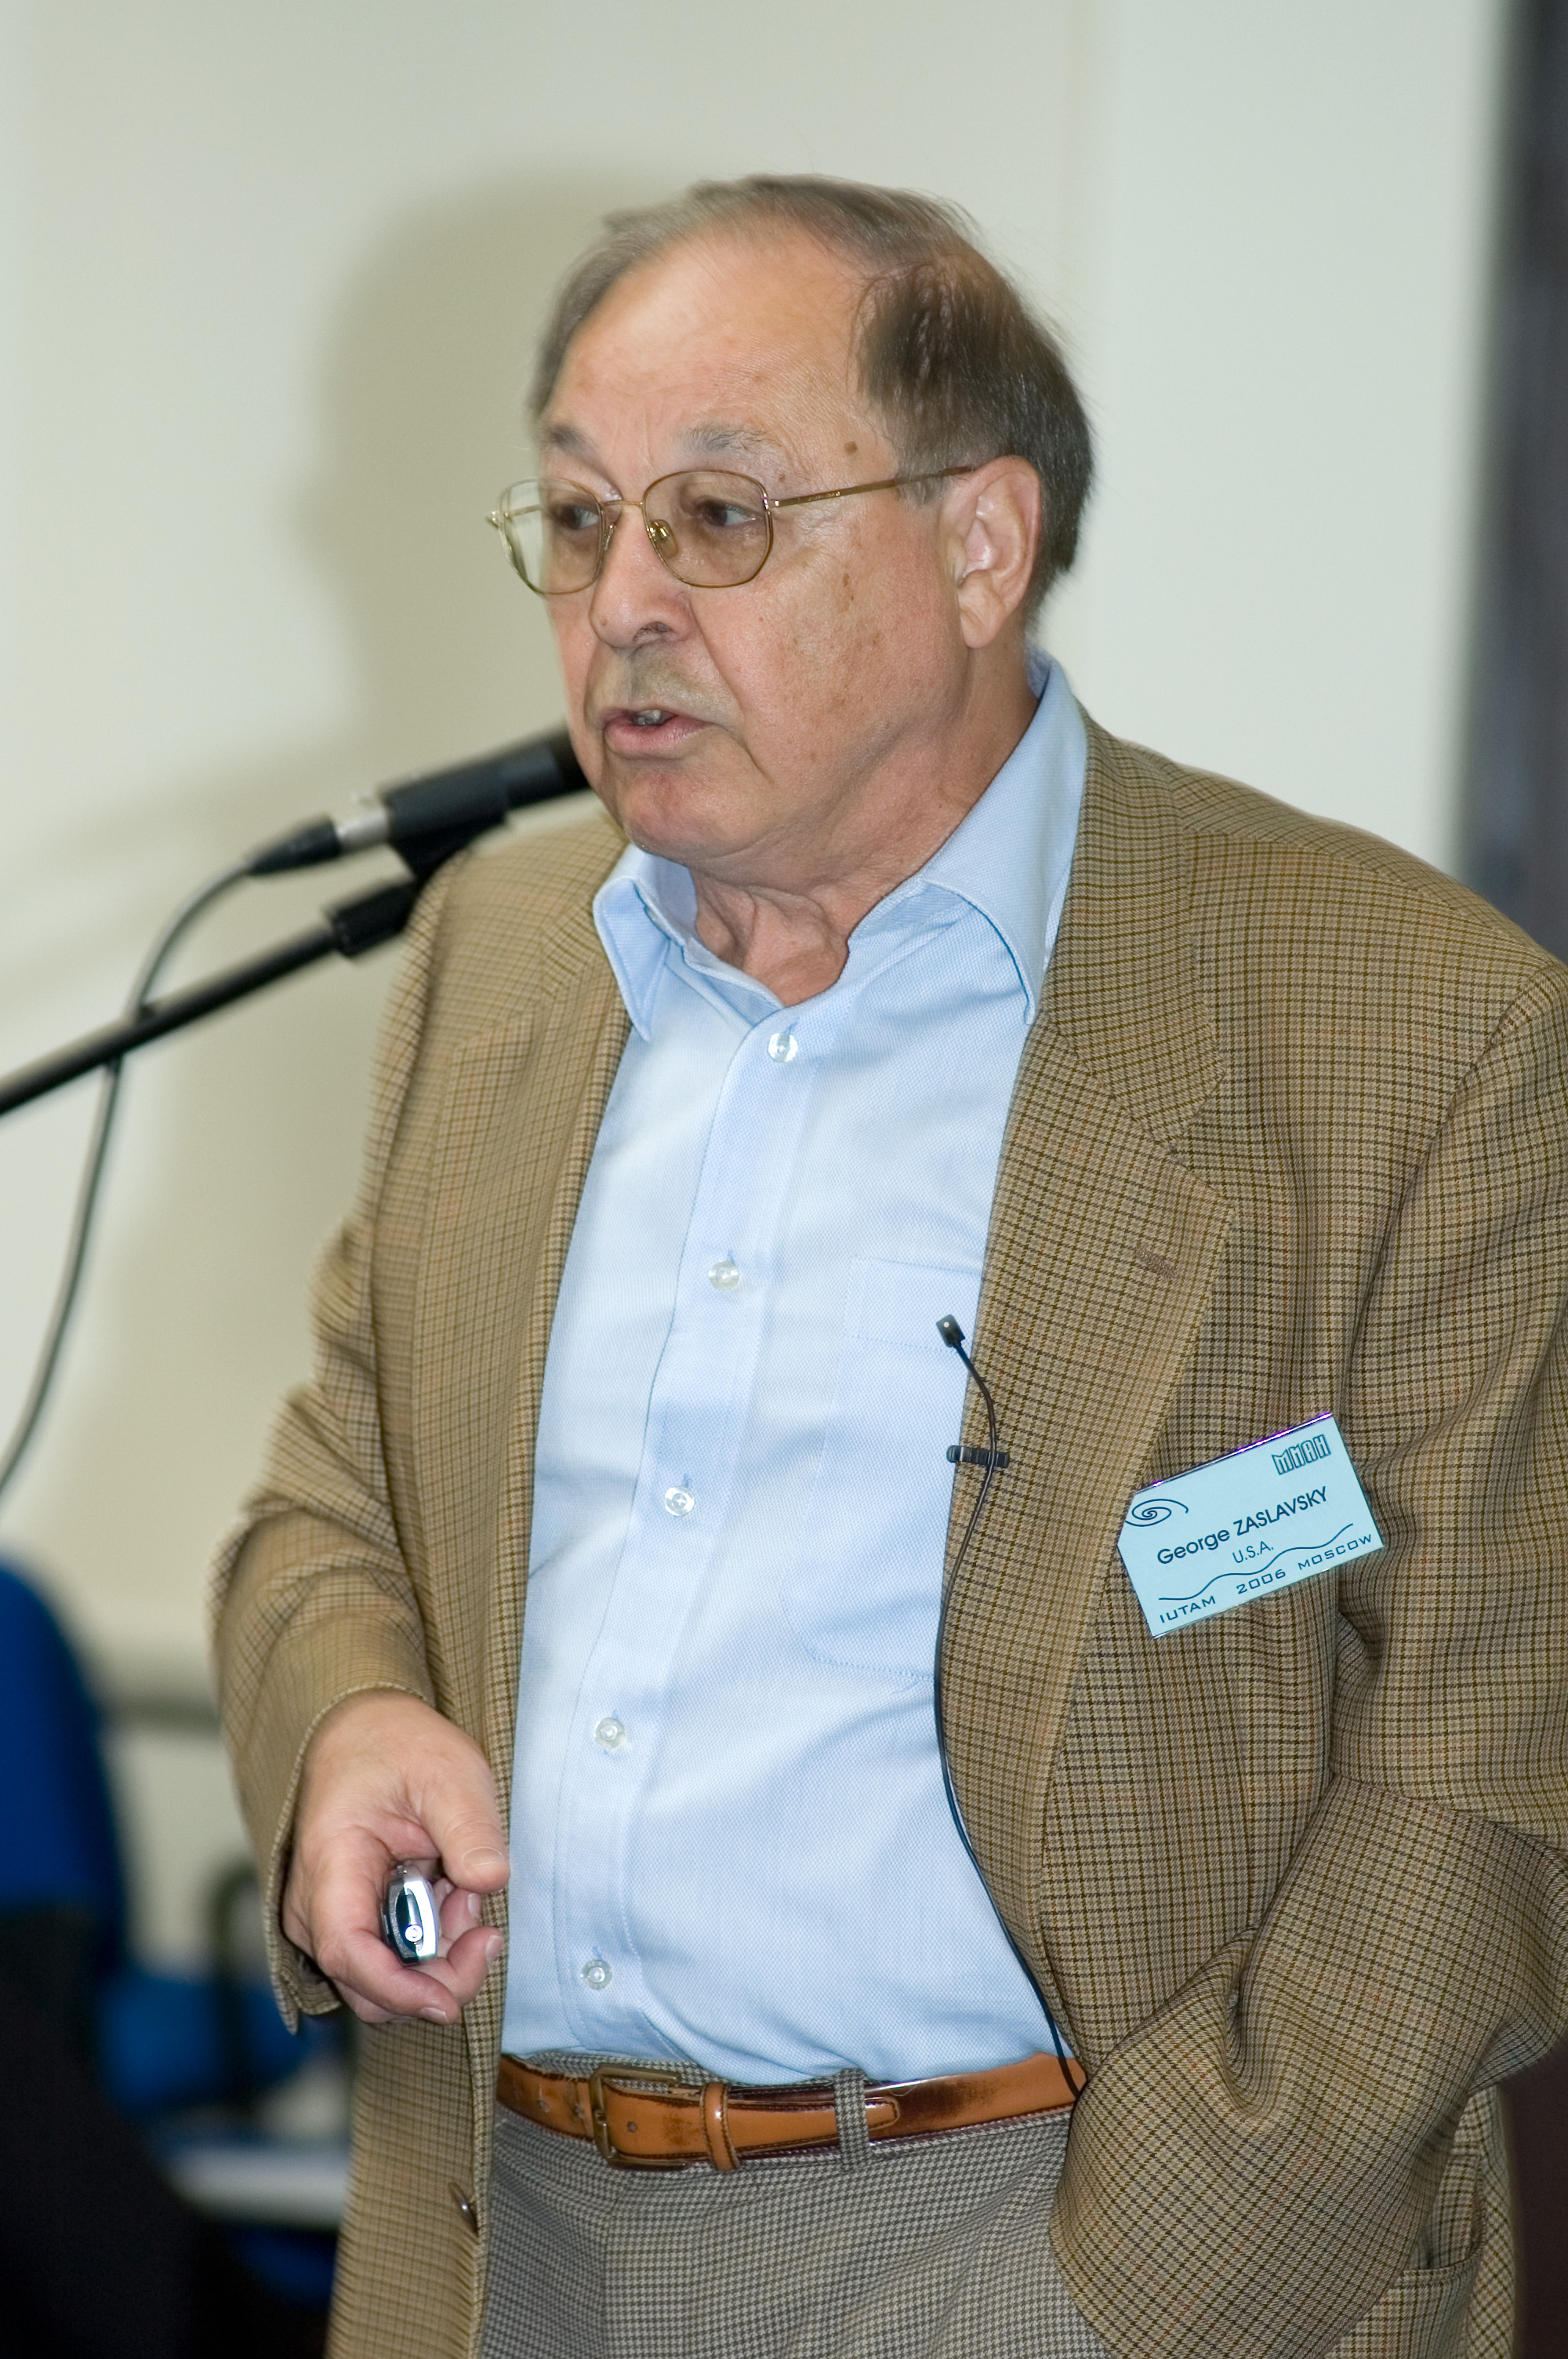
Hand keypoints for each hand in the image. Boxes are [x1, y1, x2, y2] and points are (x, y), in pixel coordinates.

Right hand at [281, 1691, 508, 2025]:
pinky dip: (434, 1941)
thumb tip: (491, 1879)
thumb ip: (469, 1826)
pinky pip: (396, 1961)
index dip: (398, 1988)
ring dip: (440, 1953)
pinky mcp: (356, 1924)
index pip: (348, 1951)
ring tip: (461, 1884)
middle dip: (438, 1973)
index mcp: (330, 1863)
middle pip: (371, 1986)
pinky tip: (450, 1892)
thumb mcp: (448, 1771)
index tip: (448, 1998)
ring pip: (387, 1982)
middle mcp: (317, 1906)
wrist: (368, 1733)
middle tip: (474, 1906)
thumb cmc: (398, 1748)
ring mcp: (334, 1919)